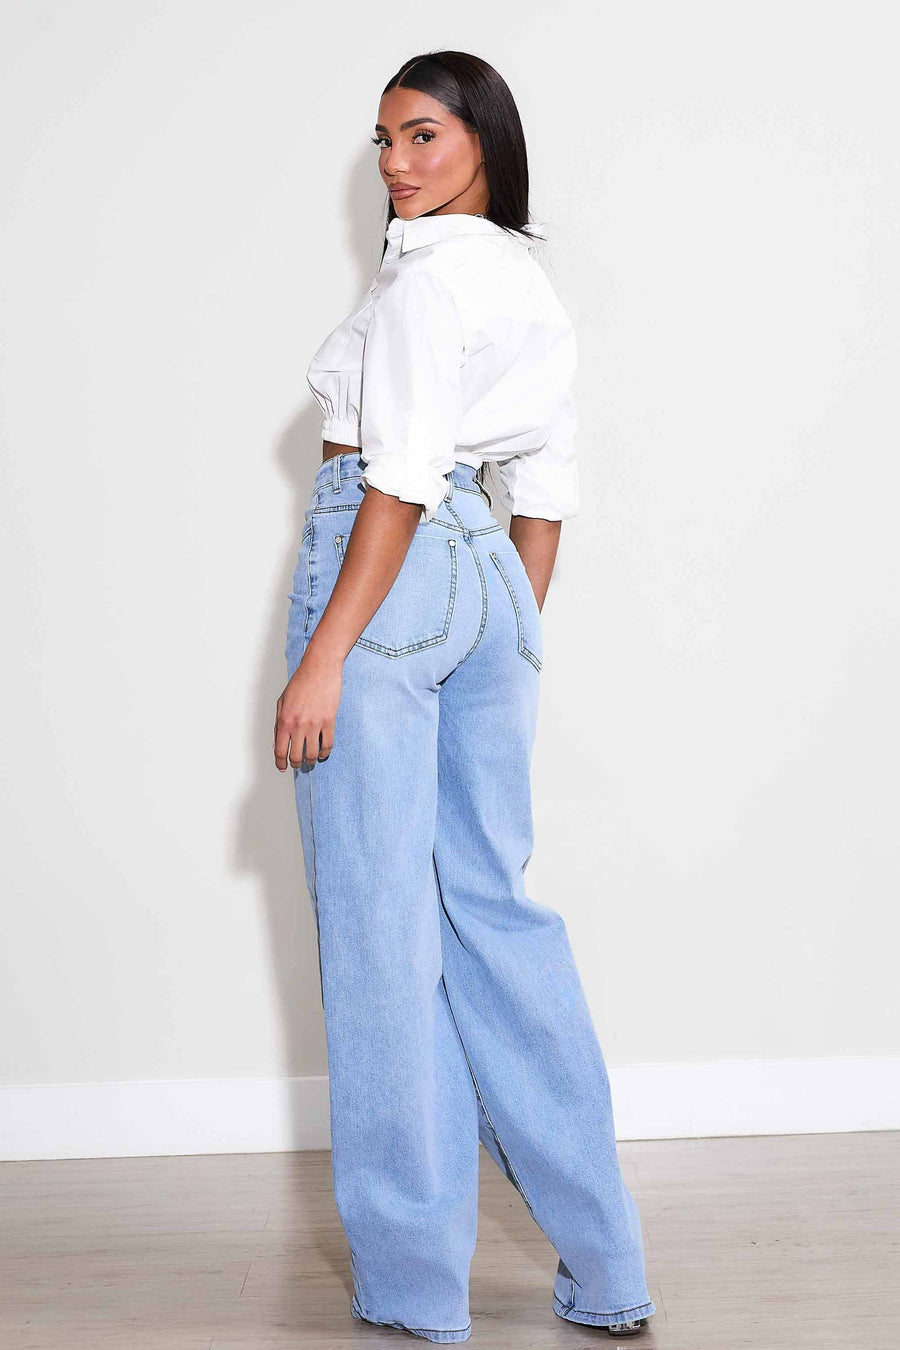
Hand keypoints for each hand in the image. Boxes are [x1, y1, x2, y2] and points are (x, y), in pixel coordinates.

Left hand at [274, 645, 342, 771]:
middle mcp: (298, 725)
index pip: (279, 750)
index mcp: (284, 720)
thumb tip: (278, 741)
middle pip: (296, 755)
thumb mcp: (282, 702)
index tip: (282, 768)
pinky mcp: (329, 721)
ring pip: (312, 754)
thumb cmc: (301, 682)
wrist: (319, 669)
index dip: (280, 762)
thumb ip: (279, 722)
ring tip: (310, 761)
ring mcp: (314, 724)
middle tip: (298, 764)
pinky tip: (323, 754)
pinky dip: (325, 753)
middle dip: (296, 764)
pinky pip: (327, 744)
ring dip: (311, 761)